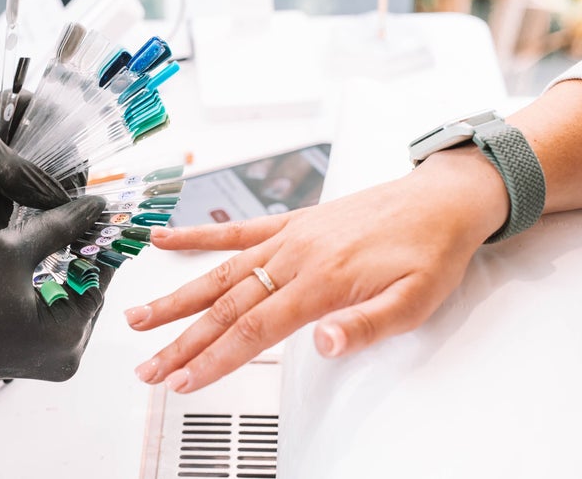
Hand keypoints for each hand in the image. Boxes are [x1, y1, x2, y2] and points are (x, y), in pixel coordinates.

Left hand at [0, 92, 72, 252]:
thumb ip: (18, 174)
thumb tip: (61, 200)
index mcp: (18, 111)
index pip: (64, 123)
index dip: (77, 148)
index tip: (81, 179)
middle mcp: (25, 142)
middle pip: (66, 162)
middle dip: (71, 186)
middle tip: (79, 212)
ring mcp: (20, 175)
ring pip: (55, 192)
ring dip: (60, 210)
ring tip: (68, 231)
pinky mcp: (13, 205)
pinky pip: (39, 214)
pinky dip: (44, 226)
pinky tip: (49, 239)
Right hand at [0, 196, 111, 397]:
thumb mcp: (10, 250)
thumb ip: (59, 227)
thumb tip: (94, 207)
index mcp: (67, 336)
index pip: (100, 280)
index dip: (98, 244)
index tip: (97, 216)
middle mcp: (67, 358)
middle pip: (89, 294)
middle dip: (80, 260)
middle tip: (72, 222)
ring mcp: (51, 363)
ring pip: (73, 305)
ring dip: (65, 275)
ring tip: (53, 240)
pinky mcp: (34, 360)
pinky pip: (55, 319)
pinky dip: (51, 293)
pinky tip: (38, 266)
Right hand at [126, 147, 509, 392]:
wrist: (442, 200)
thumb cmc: (430, 252)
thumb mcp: (416, 301)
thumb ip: (366, 325)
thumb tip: (322, 343)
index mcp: (322, 282)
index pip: (253, 330)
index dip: (213, 359)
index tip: (183, 381)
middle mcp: (294, 258)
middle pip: (224, 307)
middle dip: (181, 342)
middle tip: (149, 367)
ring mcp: (287, 238)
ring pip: (219, 273)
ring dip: (176, 299)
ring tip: (140, 317)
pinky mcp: (290, 223)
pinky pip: (236, 230)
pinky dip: (198, 237)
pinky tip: (166, 241)